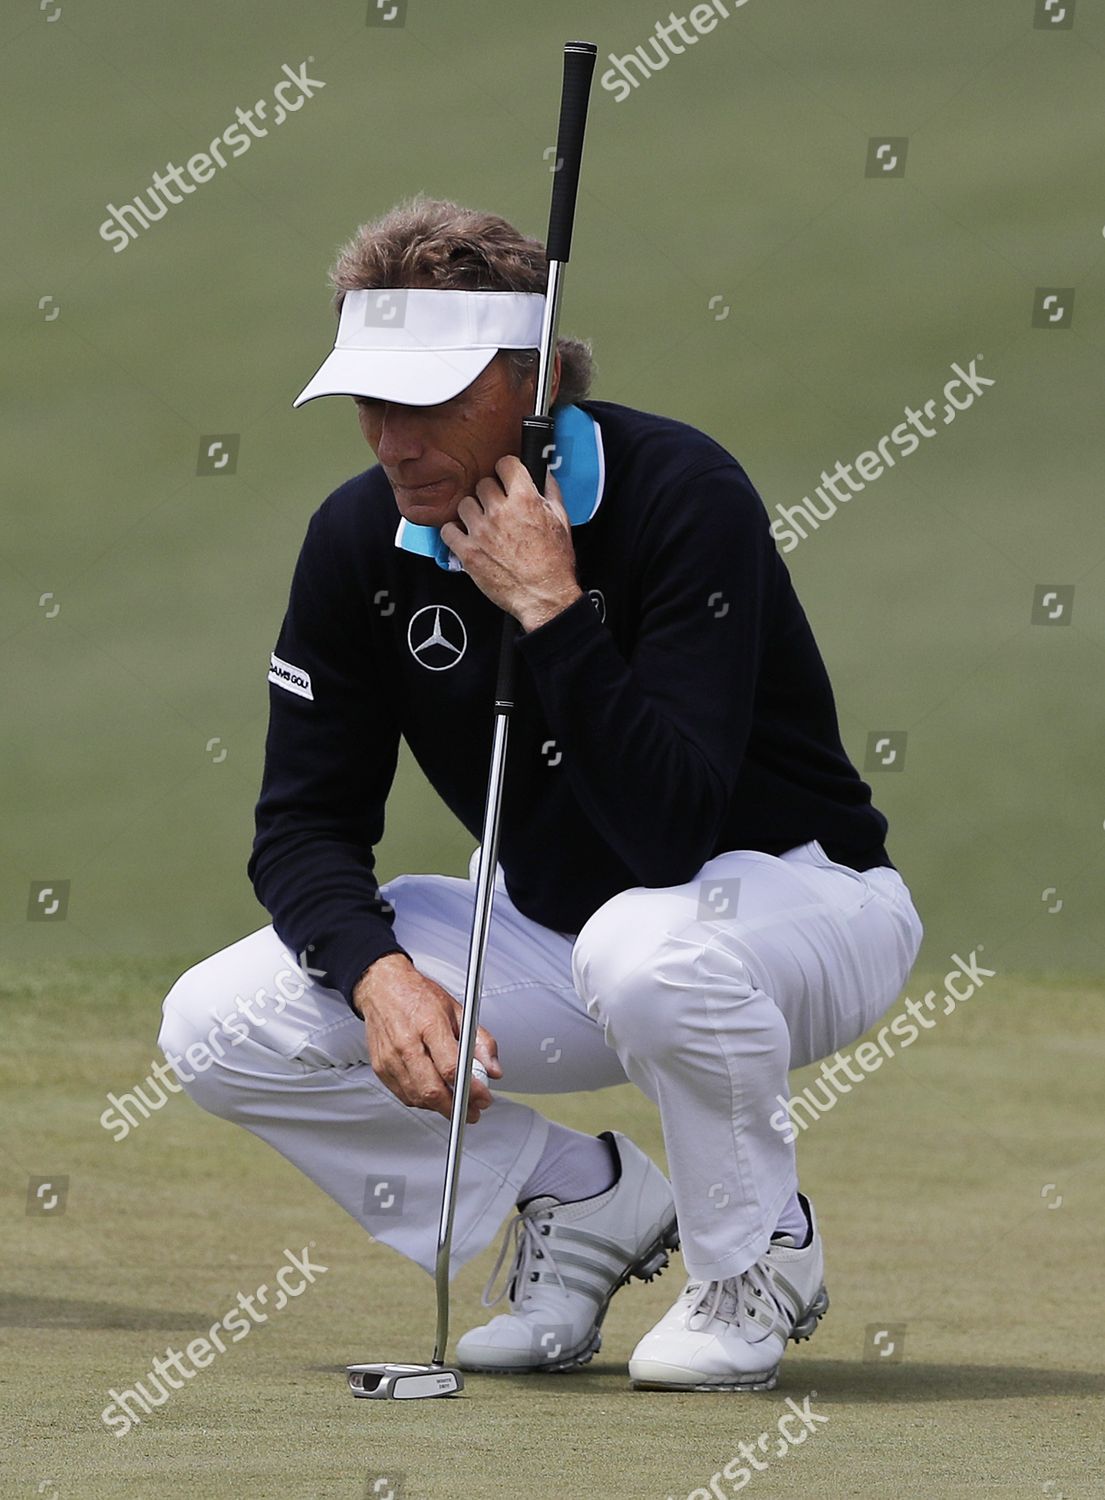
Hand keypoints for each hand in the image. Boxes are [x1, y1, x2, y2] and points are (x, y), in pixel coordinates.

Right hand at [352, 953, 501, 1123]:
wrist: (382, 988)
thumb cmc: (418, 995)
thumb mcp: (458, 1010)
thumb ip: (480, 1041)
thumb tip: (492, 1069)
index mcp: (429, 1024)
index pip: (451, 1067)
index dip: (471, 1088)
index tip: (483, 1097)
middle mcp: (406, 1043)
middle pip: (432, 1089)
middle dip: (457, 1108)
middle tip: (473, 1110)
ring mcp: (390, 1058)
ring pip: (418, 1097)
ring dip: (441, 1107)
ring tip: (456, 1103)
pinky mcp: (381, 1068)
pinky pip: (404, 1095)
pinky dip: (423, 1101)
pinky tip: (434, 1095)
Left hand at [439, 457, 582, 629]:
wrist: (544, 597)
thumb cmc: (555, 563)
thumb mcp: (562, 521)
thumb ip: (551, 492)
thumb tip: (544, 474)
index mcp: (525, 500)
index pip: (505, 464)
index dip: (507, 470)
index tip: (506, 478)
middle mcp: (500, 512)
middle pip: (483, 484)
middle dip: (491, 493)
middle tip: (498, 507)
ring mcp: (481, 532)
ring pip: (465, 504)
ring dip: (473, 512)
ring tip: (483, 525)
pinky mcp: (467, 552)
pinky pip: (448, 530)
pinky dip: (455, 532)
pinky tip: (466, 537)